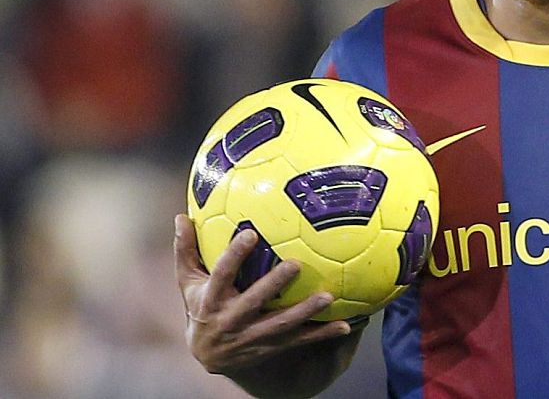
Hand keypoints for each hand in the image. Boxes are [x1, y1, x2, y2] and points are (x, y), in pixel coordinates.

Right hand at [175, 215, 352, 374]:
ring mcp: (250, 337)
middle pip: (252, 302)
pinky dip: (322, 334)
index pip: (220, 275)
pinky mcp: (270, 348)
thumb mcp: (188, 282)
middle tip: (296, 264)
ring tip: (328, 297)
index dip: (234, 256)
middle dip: (273, 285)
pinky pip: (299, 341)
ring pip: (279, 325)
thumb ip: (186, 250)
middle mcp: (229, 320)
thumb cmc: (201, 306)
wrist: (207, 355)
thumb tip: (181, 216)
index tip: (250, 234)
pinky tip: (346, 325)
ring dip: (304, 312)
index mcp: (209, 300)